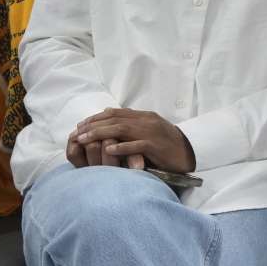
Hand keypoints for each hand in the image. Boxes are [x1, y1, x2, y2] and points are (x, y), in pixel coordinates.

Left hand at [74, 108, 195, 171]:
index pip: (115, 113)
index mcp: (144, 116)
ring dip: (100, 134)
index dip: (95, 118)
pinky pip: (136, 145)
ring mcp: (151, 133)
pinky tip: (107, 150)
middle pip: (114, 120)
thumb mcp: (149, 128)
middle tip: (76, 133)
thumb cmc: (166, 144)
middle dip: (92, 126)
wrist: (190, 152)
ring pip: (121, 130)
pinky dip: (121, 147)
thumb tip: (108, 113)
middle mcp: (146, 121)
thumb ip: (131, 122)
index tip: (80, 125)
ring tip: (84, 140)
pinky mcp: (156, 146)